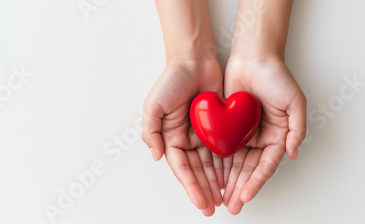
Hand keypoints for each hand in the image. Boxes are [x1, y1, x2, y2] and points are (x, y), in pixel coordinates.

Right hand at [142, 60, 223, 215]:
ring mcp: (203, 134)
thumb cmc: (172, 79)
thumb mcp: (154, 105)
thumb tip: (157, 156)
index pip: (182, 168)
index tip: (201, 201)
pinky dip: (228, 165)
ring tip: (225, 200)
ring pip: (211, 165)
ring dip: (217, 183)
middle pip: (197, 171)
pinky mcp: (218, 127)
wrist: (195, 59)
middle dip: (204, 190)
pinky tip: (233, 178)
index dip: (191, 186)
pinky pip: (224, 150)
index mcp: (170, 137)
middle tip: (214, 208)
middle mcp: (186, 139)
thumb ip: (151, 131)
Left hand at [222, 56, 305, 213]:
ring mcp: (243, 132)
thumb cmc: (275, 76)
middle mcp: (260, 138)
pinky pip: (221, 148)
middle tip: (231, 206)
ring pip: (234, 163)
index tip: (245, 196)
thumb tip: (292, 154)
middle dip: (240, 188)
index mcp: (277, 135)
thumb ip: (296, 129)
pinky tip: (211, 177)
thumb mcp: (295, 101)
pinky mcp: (227, 125)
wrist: (252, 56)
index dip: (256, 182)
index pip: (265, 165)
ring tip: (220, 198)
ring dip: (228, 181)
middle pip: (248, 169)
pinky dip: (217, 164)